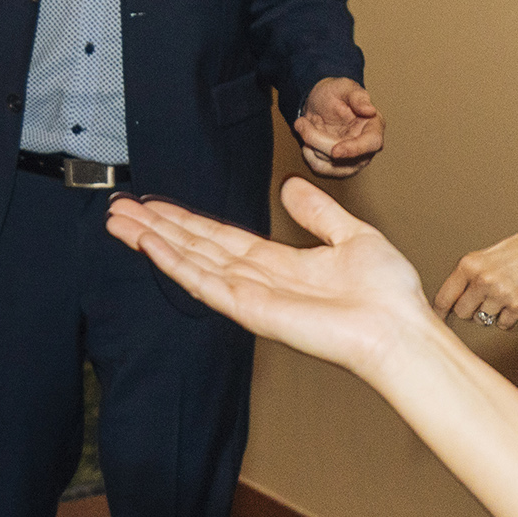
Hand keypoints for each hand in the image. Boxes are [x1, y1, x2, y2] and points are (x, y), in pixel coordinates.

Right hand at [105, 179, 437, 378]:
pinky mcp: (249, 310)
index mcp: (277, 264)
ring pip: (189, 262)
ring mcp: (249, 296)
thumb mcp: (352, 236)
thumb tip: (291, 187)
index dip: (184, 220)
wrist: (398, 328)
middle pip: (193, 247)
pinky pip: (204, 282)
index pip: (218, 237)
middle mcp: (256, 280)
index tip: (155, 205)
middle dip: (156, 227)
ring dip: (152, 240)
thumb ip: (318, 212)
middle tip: (119, 209)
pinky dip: (174, 263)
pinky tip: (150, 245)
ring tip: (119, 222)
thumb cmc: (386, 295)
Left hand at [294, 77, 383, 178]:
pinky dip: (308, 153)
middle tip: (301, 122)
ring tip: (305, 126)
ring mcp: (353, 161)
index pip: (372, 143)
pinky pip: (319, 168)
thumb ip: (358, 96)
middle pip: (344, 157)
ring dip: (310, 144)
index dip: (354, 149)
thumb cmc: (335, 94)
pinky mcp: (337, 168)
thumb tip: (370, 110)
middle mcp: (366, 148)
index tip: (335, 151)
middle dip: (317, 140)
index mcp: (374, 127)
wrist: (318, 104)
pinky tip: (307, 139)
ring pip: (329, 165)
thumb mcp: (344, 87)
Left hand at [432, 226, 517, 330]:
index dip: (440, 310)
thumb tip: (452, 302)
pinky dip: (508, 318)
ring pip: (483, 320)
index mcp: (469, 265)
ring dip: (492, 313)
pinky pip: (503, 324)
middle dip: (471, 310)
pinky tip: (516, 302)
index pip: (444, 297)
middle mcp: (482, 280)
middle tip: (484, 300)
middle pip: (462, 313)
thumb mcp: (485, 257)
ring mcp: (500, 294)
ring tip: (505, 295)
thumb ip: (468, 277)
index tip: (439, 317)